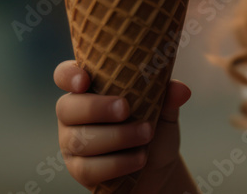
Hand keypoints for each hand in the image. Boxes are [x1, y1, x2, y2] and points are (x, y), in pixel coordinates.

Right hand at [54, 60, 191, 191]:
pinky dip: (117, 163)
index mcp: (91, 89)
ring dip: (116, 137)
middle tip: (126, 109)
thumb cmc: (154, 125)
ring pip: (80, 140)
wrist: (158, 165)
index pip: (65, 76)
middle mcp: (74, 114)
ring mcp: (72, 143)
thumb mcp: (164, 109)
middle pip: (67, 108)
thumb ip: (169, 96)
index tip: (85, 80)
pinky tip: (139, 158)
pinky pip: (88, 169)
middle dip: (97, 108)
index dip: (68, 75)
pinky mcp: (78, 170)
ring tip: (147, 134)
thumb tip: (181, 90)